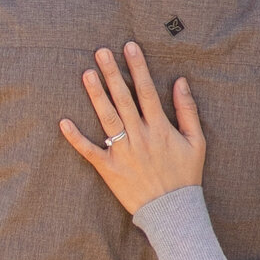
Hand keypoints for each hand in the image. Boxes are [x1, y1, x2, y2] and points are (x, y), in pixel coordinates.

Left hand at [60, 40, 207, 213]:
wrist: (173, 211)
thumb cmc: (185, 175)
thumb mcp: (196, 142)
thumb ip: (188, 110)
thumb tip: (180, 81)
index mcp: (160, 129)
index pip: (146, 92)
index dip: (137, 68)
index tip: (129, 47)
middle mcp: (140, 137)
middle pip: (123, 100)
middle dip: (112, 74)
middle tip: (100, 52)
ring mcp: (123, 153)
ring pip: (107, 119)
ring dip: (96, 96)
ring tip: (87, 74)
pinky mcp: (109, 170)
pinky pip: (90, 152)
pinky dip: (76, 139)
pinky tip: (64, 122)